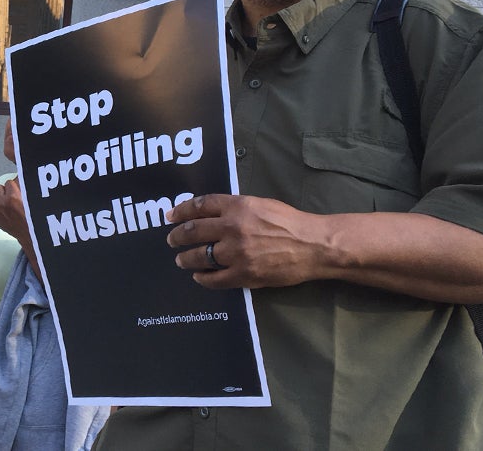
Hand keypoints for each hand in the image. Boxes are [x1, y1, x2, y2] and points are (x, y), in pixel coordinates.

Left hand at [0, 179, 29, 245]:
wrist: (30, 235)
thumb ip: (24, 188)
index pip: (9, 182)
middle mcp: (2, 204)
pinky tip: (4, 211)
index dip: (15, 186)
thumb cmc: (34, 218)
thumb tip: (19, 179)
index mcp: (13, 197)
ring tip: (7, 203)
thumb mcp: (32, 199)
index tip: (17, 189)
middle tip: (13, 197)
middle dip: (6, 191)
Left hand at [166, 194, 326, 289]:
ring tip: (181, 260)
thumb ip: (235, 207)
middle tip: (171, 240)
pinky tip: (199, 276)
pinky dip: (202, 278)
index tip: (170, 216)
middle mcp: (232, 227)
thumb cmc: (289, 222)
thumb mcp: (260, 204)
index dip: (181, 211)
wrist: (312, 245)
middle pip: (193, 231)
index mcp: (237, 206)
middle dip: (177, 236)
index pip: (200, 206)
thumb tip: (211, 212)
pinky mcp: (243, 274)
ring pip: (199, 256)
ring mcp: (236, 253)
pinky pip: (214, 279)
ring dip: (186, 258)